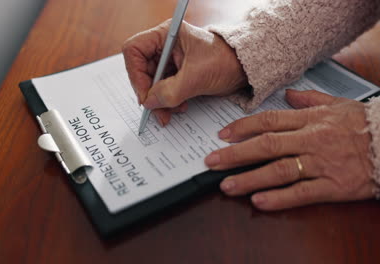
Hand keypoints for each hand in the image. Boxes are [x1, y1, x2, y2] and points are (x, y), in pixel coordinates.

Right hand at [123, 20, 247, 124]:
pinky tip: (179, 107)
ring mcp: (171, 61)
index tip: (145, 95)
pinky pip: (163, 90)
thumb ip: (170, 91)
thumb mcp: (197, 77)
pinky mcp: (177, 75)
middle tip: (156, 110)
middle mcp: (166, 46)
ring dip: (159, 101)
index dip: (136, 74)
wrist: (245, 71)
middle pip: (142, 70)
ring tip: (170, 113)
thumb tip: (149, 102)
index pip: (135, 50)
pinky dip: (168, 102)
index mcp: (167, 35)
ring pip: (152, 84)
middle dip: (149, 93)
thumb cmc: (226, 61)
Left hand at [204, 89, 375, 210]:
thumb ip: (311, 99)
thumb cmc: (367, 125)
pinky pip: (301, 193)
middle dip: (235, 154)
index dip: (243, 128)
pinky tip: (259, 201)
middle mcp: (312, 140)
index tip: (223, 135)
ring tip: (226, 185)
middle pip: (266, 145)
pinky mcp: (333, 186)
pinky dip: (279, 198)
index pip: (269, 121)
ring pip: (278, 170)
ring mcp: (321, 163)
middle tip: (212, 161)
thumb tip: (288, 95)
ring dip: (249, 178)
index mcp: (311, 120)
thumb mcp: (339, 104)